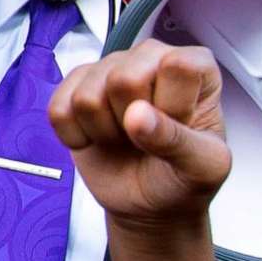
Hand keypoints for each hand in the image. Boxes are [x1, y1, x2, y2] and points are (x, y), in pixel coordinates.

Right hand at [50, 42, 232, 229]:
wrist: (148, 202)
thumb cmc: (182, 177)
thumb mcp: (203, 169)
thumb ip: (179, 142)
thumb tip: (136, 114)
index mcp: (194, 66)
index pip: (177, 67)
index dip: (170, 106)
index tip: (177, 129)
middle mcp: (150, 58)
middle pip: (122, 79)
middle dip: (129, 122)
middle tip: (145, 137)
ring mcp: (108, 68)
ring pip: (86, 96)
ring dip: (102, 132)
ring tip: (124, 138)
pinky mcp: (74, 86)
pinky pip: (58, 109)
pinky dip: (75, 137)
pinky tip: (97, 138)